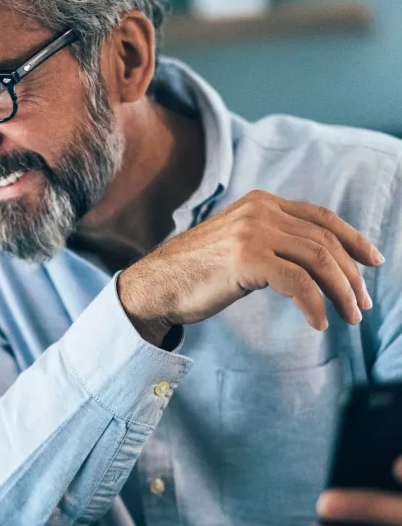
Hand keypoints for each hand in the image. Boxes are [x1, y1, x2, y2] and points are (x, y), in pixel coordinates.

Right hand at [117, 191, 383, 345]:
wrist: (153, 285)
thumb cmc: (192, 273)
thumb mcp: (235, 244)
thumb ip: (269, 241)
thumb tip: (311, 264)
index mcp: (260, 203)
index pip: (321, 218)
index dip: (352, 239)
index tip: (371, 263)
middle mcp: (259, 211)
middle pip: (324, 240)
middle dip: (351, 275)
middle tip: (362, 304)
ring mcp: (252, 232)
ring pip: (318, 259)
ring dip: (341, 291)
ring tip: (350, 316)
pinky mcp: (246, 259)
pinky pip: (297, 282)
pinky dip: (314, 304)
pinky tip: (318, 322)